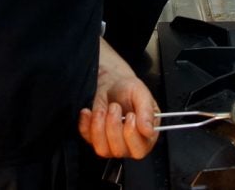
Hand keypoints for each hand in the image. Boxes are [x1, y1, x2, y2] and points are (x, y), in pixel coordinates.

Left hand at [78, 41, 158, 158]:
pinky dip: (86, 124)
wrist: (114, 84)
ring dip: (99, 127)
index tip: (130, 115)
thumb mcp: (142, 95)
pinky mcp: (95, 140)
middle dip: (114, 126)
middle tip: (115, 107)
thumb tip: (149, 131)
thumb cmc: (130, 90)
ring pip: (102, 149)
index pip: (139, 150)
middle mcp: (129, 146)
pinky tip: (89, 111)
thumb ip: (147, 113)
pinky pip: (88, 139)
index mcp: (146, 138)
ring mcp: (111, 146)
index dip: (131, 134)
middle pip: (119, 150)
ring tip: (104, 109)